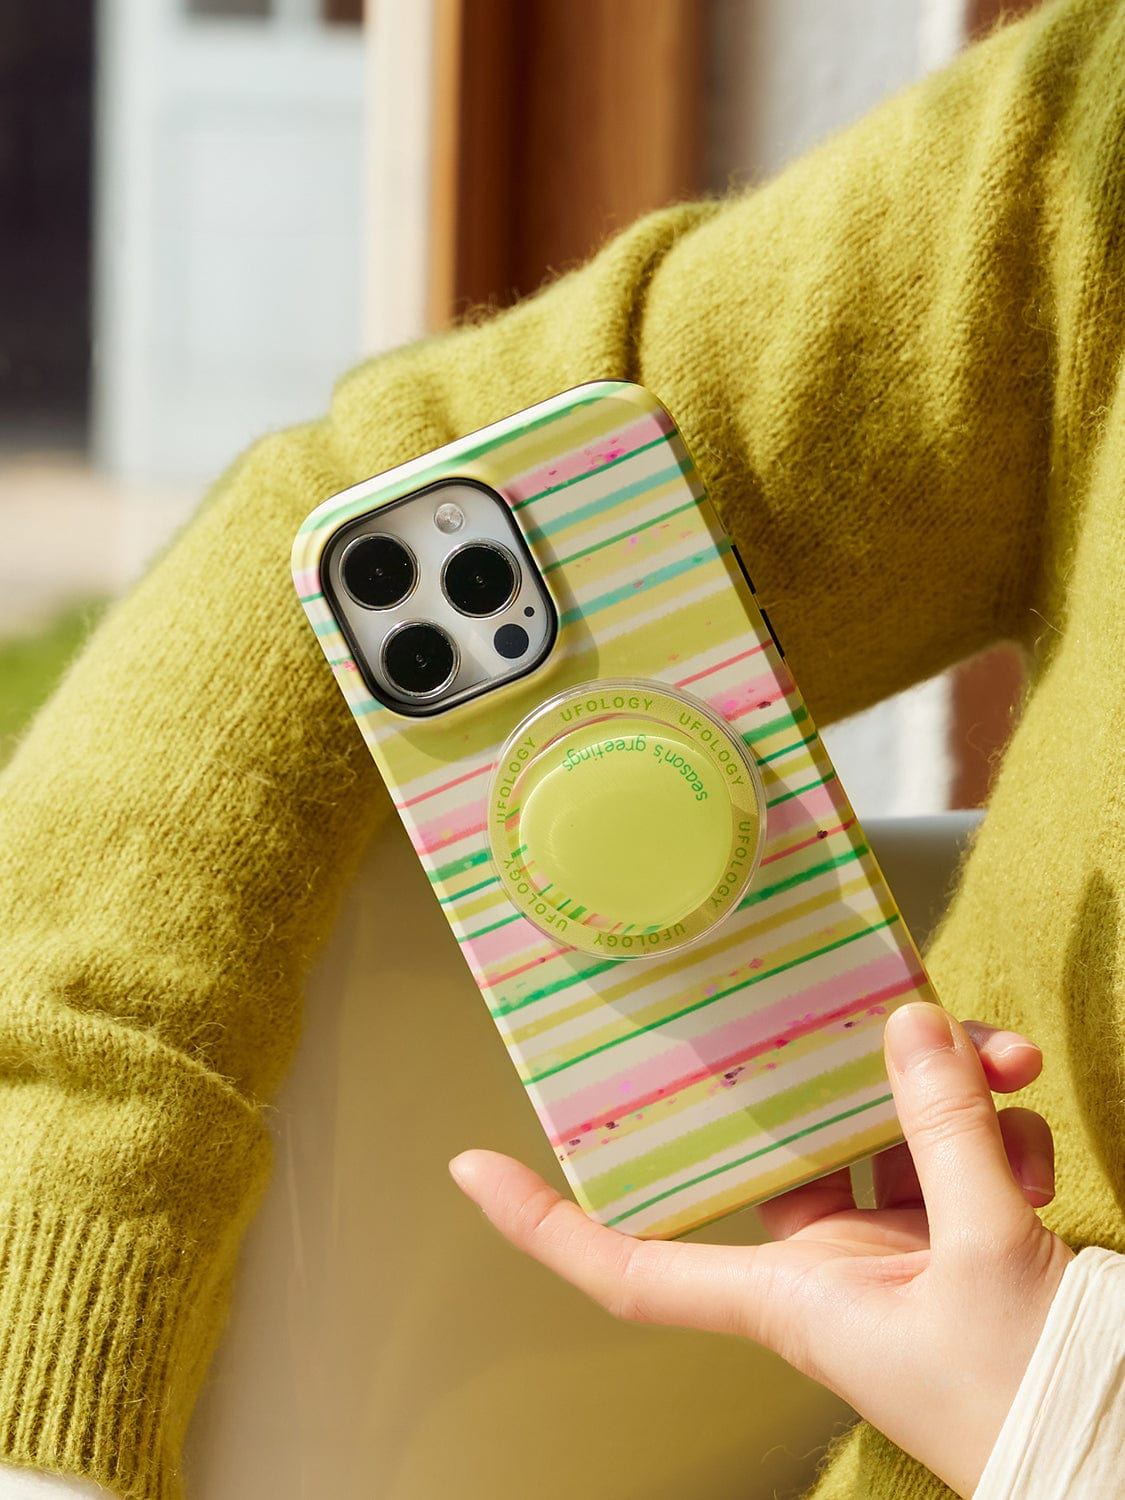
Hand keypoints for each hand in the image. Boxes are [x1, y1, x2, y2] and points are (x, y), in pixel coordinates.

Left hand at [448, 1005, 1074, 1497]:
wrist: (1110, 1445)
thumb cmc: (1019, 1397)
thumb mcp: (985, 1253)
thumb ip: (941, 1131)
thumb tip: (904, 1025)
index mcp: (788, 1295)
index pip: (630, 1268)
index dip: (544, 1224)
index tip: (471, 1167)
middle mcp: (824, 1262)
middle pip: (797, 1143)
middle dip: (860, 1074)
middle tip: (916, 1022)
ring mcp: (890, 1244)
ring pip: (884, 1132)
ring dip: (952, 1097)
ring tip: (1010, 1077)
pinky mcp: (953, 1232)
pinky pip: (953, 1155)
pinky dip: (995, 1137)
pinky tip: (1029, 1146)